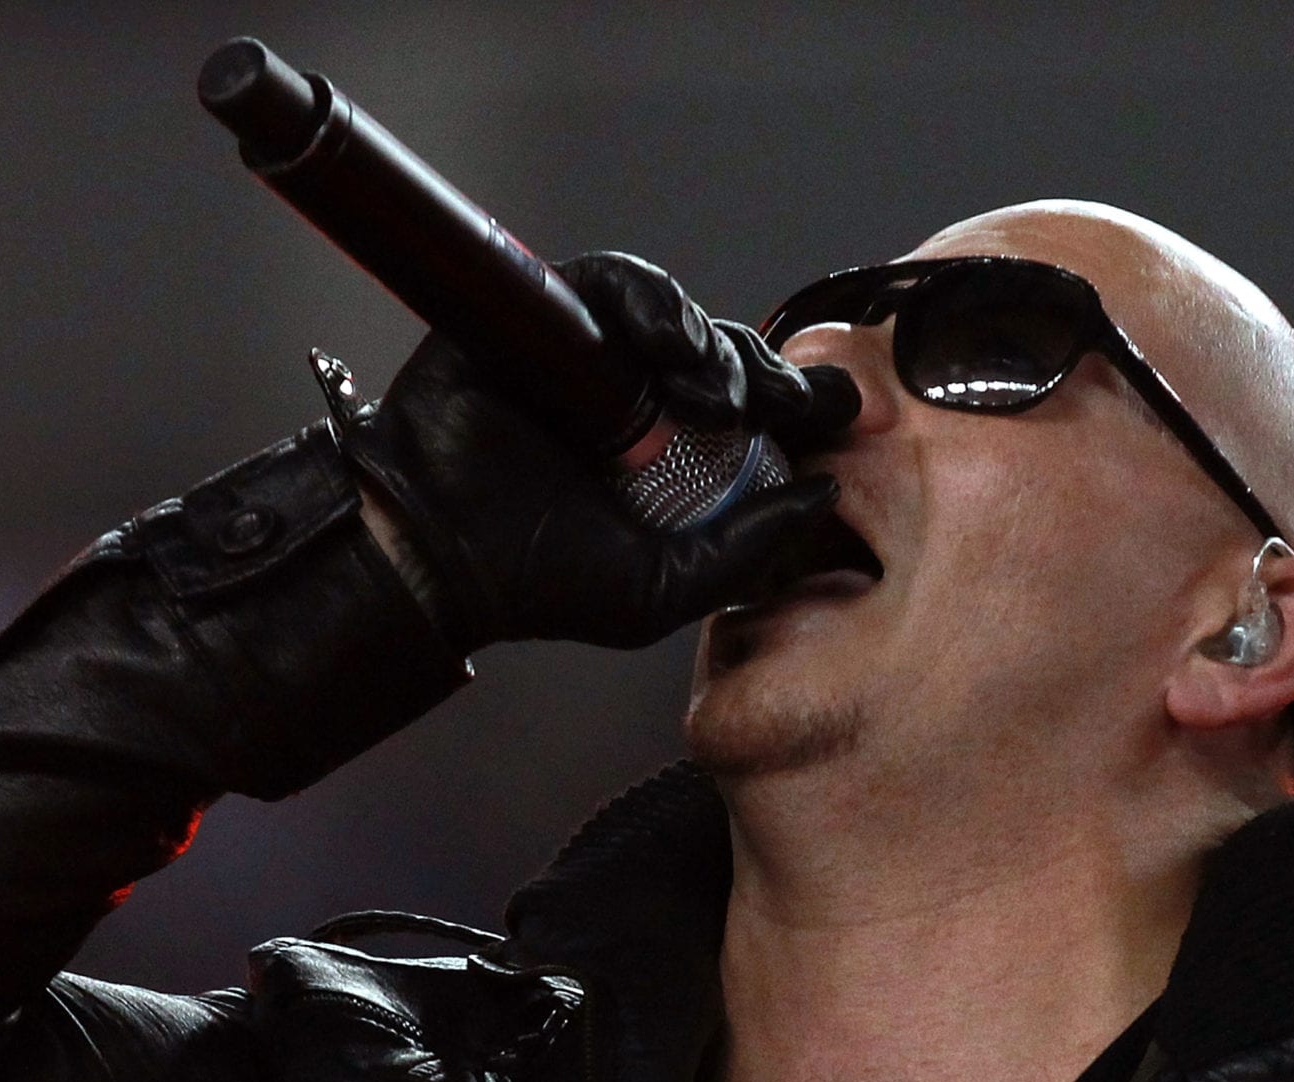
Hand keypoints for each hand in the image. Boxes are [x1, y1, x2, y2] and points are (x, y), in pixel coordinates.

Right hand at [330, 251, 859, 650]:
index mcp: (676, 460)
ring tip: (712, 391)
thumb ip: (746, 549)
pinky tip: (665, 343)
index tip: (854, 412)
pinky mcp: (550, 316)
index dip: (807, 405)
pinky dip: (652, 301)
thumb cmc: (538, 582)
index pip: (758, 415)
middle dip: (767, 378)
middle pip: (731, 357)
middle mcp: (641, 402)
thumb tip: (822, 495)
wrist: (439, 554)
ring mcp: (597, 357)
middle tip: (777, 406)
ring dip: (711, 344)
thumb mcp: (665, 586)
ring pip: (681, 317)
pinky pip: (618, 283)